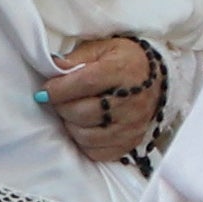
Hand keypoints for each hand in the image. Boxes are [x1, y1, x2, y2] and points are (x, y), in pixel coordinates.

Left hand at [38, 34, 163, 164]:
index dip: (60, 89)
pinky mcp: (131, 142)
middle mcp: (132, 100)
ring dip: (71, 125)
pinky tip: (86, 127)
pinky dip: (85, 142)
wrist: (157, 79)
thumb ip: (76, 58)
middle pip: (83, 112)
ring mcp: (133, 125)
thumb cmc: (123, 62)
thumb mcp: (101, 49)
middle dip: (62, 107)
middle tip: (61, 100)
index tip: (45, 91)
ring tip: (74, 113)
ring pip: (86, 135)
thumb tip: (53, 67)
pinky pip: (97, 152)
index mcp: (124, 70)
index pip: (86, 83)